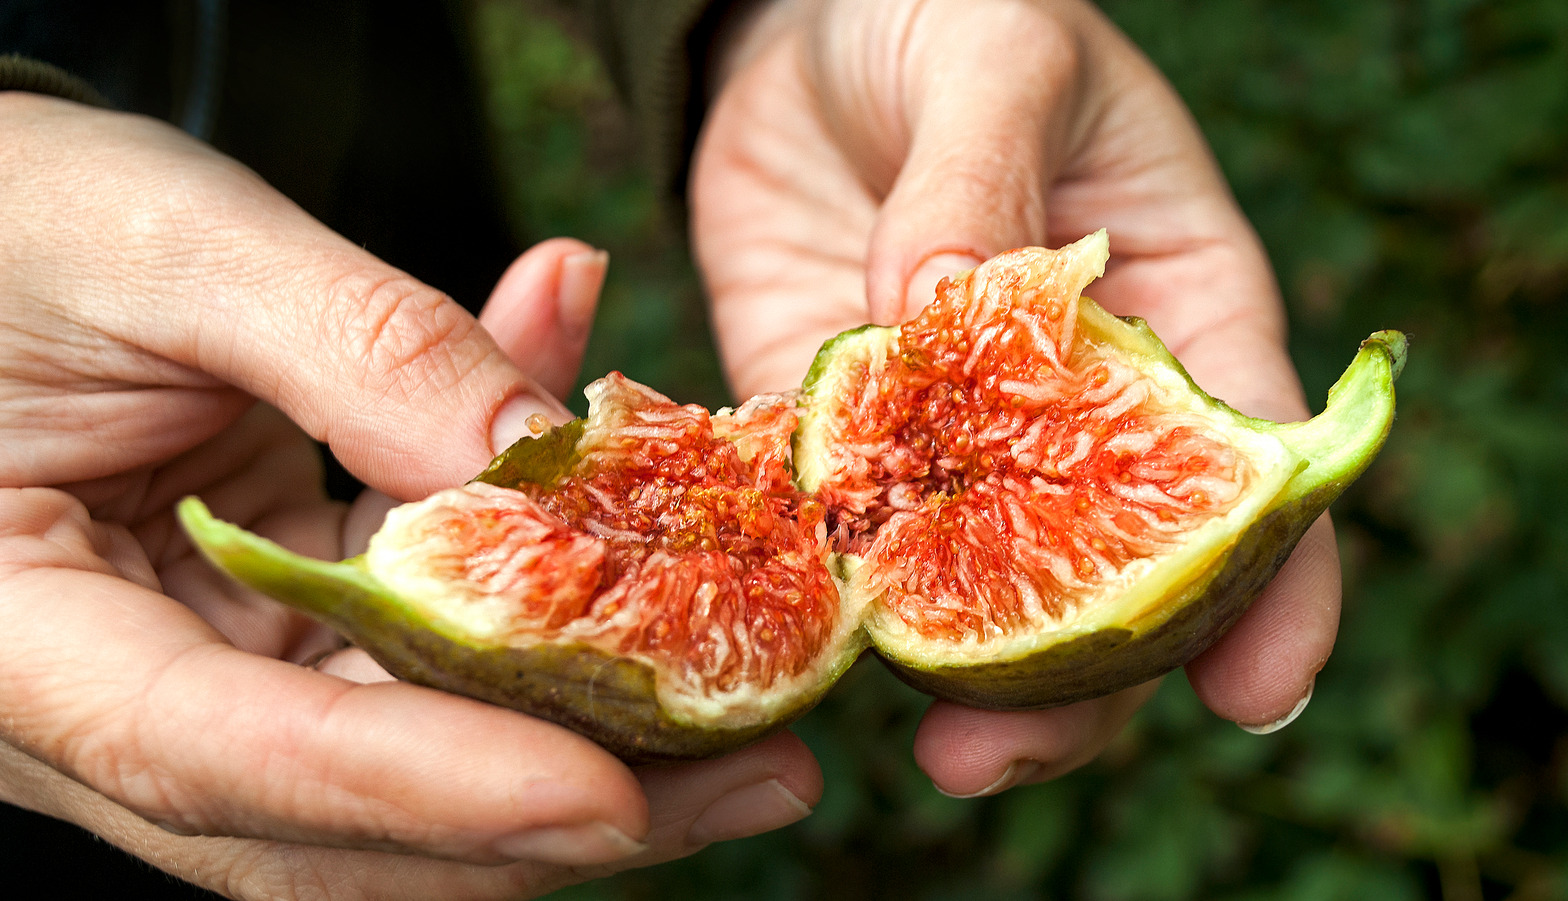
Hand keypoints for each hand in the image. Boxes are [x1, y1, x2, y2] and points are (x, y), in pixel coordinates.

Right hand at [0, 93, 817, 898]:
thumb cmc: (11, 220)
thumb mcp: (162, 247)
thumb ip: (351, 347)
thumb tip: (539, 459)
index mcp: (19, 638)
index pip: (220, 755)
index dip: (423, 791)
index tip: (607, 798)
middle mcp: (110, 697)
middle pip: (342, 813)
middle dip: (559, 810)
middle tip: (757, 774)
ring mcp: (202, 671)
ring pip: (409, 758)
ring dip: (587, 727)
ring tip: (759, 701)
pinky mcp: (280, 624)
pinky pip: (427, 638)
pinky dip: (535, 581)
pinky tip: (627, 484)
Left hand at [690, 0, 1336, 794]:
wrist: (807, 30)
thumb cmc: (947, 16)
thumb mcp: (999, 58)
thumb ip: (983, 181)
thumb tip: (942, 319)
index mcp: (1169, 312)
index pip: (1240, 471)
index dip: (1268, 588)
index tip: (1255, 693)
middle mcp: (1066, 403)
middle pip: (1105, 574)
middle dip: (1079, 682)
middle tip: (1007, 749)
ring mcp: (946, 431)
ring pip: (973, 584)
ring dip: (954, 677)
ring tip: (926, 746)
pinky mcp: (833, 429)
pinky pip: (836, 522)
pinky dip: (827, 590)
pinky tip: (808, 649)